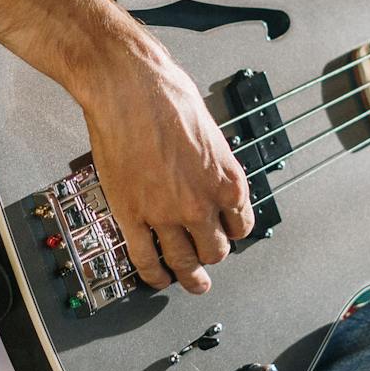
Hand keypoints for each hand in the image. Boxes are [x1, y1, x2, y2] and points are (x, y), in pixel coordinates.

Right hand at [73, 43, 255, 294]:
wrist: (128, 87)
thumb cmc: (167, 94)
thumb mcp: (209, 131)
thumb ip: (212, 164)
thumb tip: (208, 175)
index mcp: (227, 181)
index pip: (241, 226)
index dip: (233, 233)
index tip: (227, 235)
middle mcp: (201, 203)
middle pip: (215, 251)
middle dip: (212, 257)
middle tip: (207, 260)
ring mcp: (165, 214)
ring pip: (182, 262)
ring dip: (188, 277)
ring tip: (190, 283)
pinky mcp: (132, 215)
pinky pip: (144, 258)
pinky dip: (152, 274)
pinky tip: (156, 277)